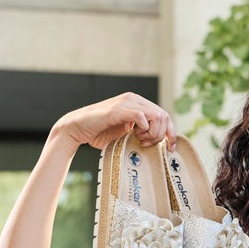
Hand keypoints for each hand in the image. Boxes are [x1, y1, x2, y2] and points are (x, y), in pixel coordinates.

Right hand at [52, 93, 176, 151]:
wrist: (77, 129)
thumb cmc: (100, 133)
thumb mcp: (126, 133)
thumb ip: (141, 132)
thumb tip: (161, 143)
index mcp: (138, 103)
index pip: (164, 115)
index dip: (171, 132)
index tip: (171, 148)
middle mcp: (134, 99)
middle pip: (163, 115)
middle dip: (161, 135)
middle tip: (147, 144)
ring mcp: (126, 102)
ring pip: (156, 115)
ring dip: (152, 133)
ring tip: (140, 140)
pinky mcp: (118, 109)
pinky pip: (141, 116)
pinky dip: (143, 129)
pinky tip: (134, 136)